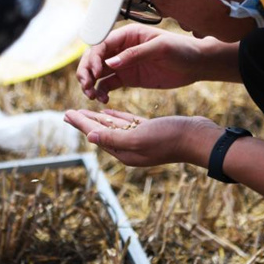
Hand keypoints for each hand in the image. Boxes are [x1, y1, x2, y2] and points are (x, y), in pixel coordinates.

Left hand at [64, 108, 220, 167]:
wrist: (198, 137)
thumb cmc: (170, 138)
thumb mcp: (139, 137)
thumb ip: (114, 138)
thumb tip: (90, 137)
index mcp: (124, 152)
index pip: (96, 135)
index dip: (81, 124)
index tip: (66, 114)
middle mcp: (129, 148)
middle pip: (100, 133)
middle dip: (84, 122)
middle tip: (68, 113)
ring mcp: (140, 140)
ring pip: (112, 128)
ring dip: (97, 119)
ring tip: (82, 111)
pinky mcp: (149, 131)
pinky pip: (127, 124)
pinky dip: (115, 118)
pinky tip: (107, 113)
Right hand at [76, 25, 212, 103]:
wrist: (197, 64)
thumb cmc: (182, 50)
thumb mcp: (160, 48)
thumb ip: (135, 54)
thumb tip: (110, 63)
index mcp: (128, 35)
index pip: (101, 44)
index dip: (92, 58)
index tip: (93, 73)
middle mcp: (122, 48)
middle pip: (94, 58)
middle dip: (86, 72)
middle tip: (86, 87)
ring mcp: (124, 64)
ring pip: (98, 72)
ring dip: (90, 83)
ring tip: (92, 96)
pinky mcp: (128, 78)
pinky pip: (108, 84)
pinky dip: (101, 91)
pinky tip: (103, 99)